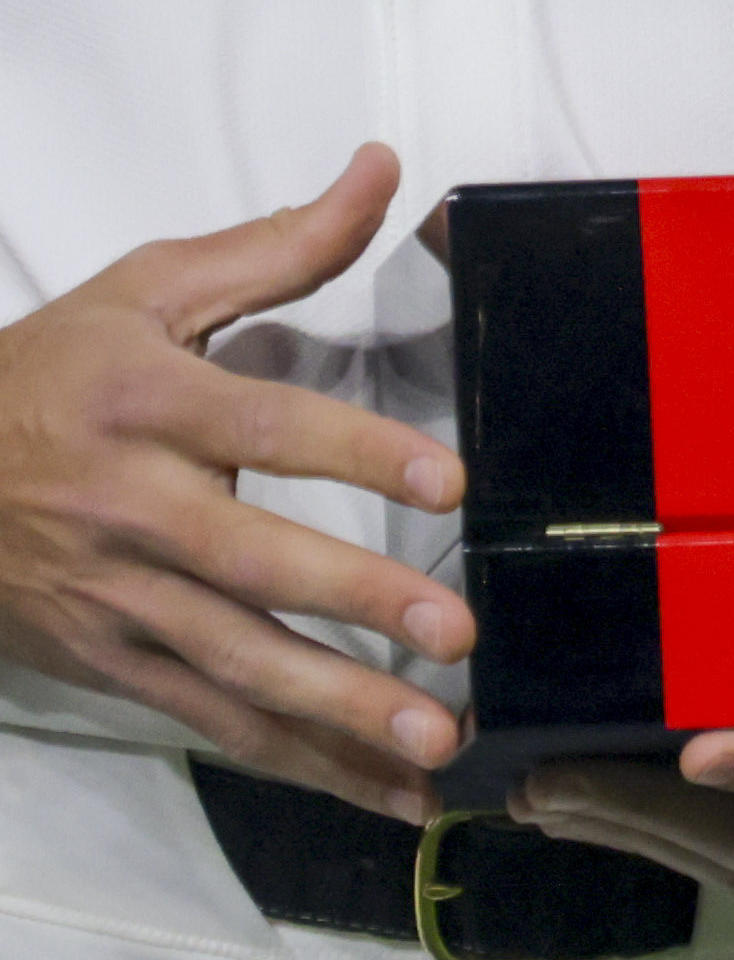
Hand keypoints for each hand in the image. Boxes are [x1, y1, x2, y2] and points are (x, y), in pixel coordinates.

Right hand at [0, 147, 468, 816]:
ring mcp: (114, 599)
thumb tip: (383, 166)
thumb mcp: (147, 292)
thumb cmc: (50, 373)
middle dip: (356, 604)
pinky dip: (300, 765)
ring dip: (337, 715)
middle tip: (457, 635)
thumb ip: (277, 246)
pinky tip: (386, 793)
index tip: (450, 478)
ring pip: (232, 666)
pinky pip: (213, 721)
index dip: (358, 452)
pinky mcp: (110, 663)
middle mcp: (126, 510)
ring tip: (436, 742)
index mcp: (142, 406)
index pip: (263, 426)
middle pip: (250, 564)